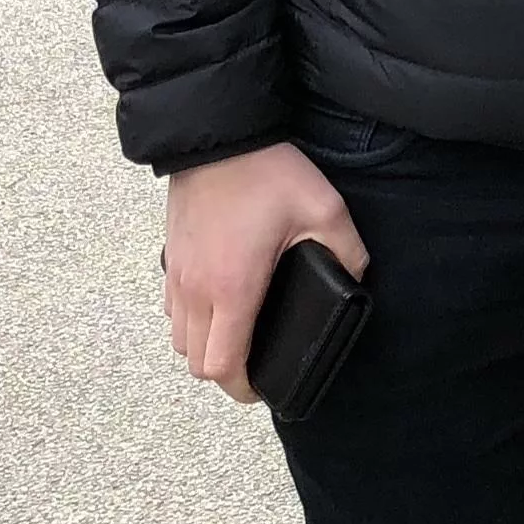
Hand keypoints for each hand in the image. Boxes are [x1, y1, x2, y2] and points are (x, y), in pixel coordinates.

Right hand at [163, 142, 368, 403]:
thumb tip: (353, 281)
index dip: (244, 388)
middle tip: (258, 364)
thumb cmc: (267, 173)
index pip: (222, 365)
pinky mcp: (169, 259)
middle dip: (226, 372)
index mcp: (233, 288)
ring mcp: (177, 275)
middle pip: (196, 362)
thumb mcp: (324, 210)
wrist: (218, 135)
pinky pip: (172, 311)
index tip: (266, 387)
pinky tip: (222, 304)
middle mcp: (196, 289)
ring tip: (240, 337)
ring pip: (178, 339)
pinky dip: (191, 322)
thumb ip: (347, 253)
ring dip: (205, 348)